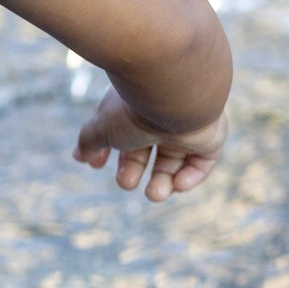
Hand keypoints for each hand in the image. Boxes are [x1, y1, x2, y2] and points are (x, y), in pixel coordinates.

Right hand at [73, 88, 226, 201]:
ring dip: (162, 182)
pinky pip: (202, 161)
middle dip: (133, 171)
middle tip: (127, 183)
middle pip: (144, 151)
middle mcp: (159, 116)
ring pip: (173, 160)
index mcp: (132, 108)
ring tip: (155, 194)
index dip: (106, 152)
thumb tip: (79, 156)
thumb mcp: (102, 127)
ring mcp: (185, 125)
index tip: (96, 165)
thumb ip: (89, 141)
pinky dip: (191, 176)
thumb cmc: (133, 108)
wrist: (174, 93)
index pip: (118, 134)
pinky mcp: (209, 136)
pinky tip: (178, 183)